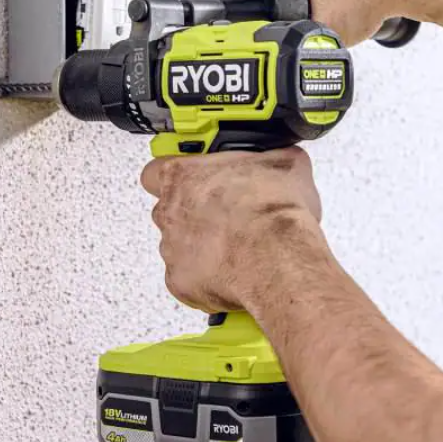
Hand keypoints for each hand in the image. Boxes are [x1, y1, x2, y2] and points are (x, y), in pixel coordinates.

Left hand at [140, 147, 323, 312]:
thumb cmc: (271, 211)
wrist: (276, 257)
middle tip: (224, 213)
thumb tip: (283, 159)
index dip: (178, 174)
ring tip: (236, 246)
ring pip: (179, 246)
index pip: (157, 170)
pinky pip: (189, 279)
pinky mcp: (180, 282)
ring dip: (201, 246)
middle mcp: (170, 212)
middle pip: (168, 210)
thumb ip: (271, 159)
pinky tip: (235, 271)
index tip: (195, 176)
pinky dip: (208, 278)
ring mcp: (172, 249)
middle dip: (193, 212)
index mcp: (182, 176)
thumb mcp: (285, 164)